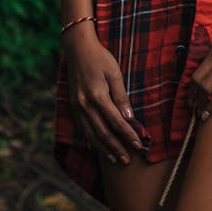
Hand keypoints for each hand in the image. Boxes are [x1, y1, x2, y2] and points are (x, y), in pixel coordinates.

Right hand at [63, 30, 141, 163]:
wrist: (78, 49)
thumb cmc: (100, 59)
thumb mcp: (114, 73)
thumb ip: (121, 97)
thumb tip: (129, 118)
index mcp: (97, 96)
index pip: (116, 121)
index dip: (127, 134)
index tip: (138, 145)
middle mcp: (85, 105)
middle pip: (102, 132)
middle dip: (116, 148)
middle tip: (128, 161)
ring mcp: (77, 107)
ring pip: (91, 134)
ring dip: (103, 149)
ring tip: (115, 160)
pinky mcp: (73, 107)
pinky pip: (82, 129)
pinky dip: (91, 141)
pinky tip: (98, 148)